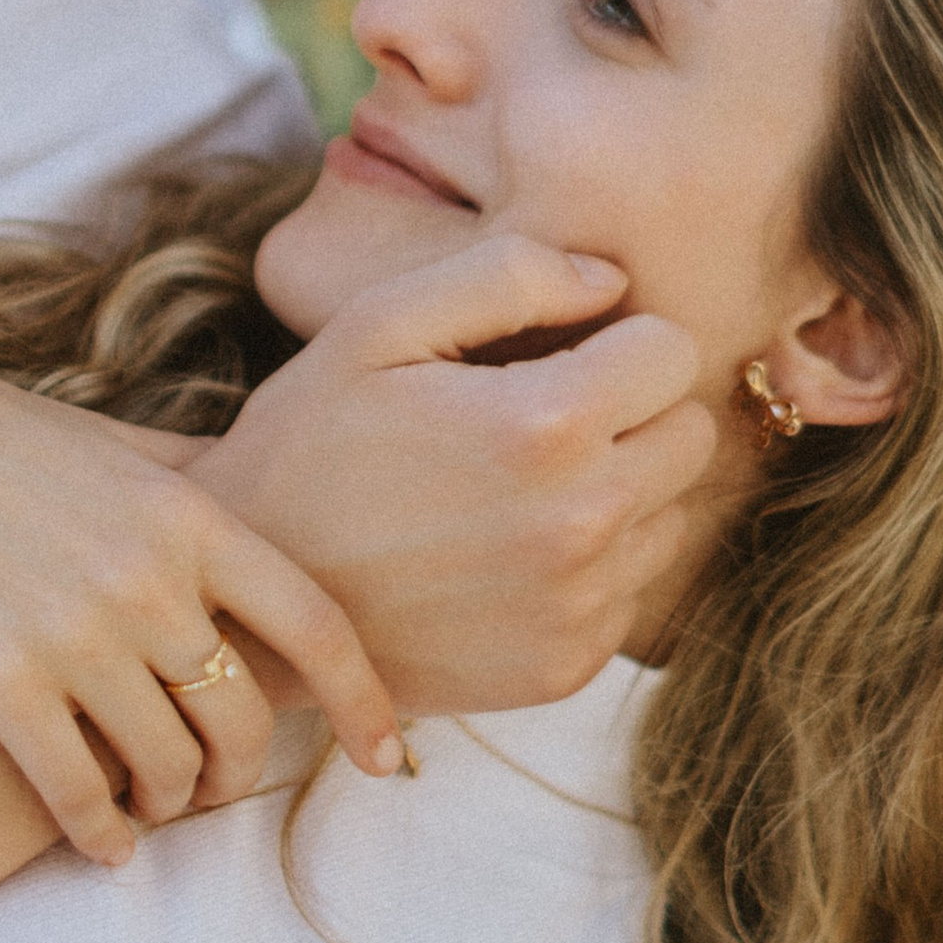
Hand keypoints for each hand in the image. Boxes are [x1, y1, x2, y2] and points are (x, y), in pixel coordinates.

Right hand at [0, 318, 402, 865]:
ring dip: (171, 805)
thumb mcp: (117, 446)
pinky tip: (102, 843)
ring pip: (167, 766)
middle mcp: (146, 576)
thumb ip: (201, 485)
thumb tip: (281, 507)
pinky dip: (101, 834)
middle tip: (218, 787)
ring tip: (155, 807)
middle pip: (244, 715)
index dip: (366, 702)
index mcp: (190, 514)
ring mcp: (71, 632)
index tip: (386, 758)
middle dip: (241, 772)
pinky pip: (77, 793)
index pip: (318, 625)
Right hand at [190, 232, 715, 715]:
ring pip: (670, 515)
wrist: (251, 599)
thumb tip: (614, 280)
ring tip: (515, 488)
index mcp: (546, 426)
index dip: (618, 340)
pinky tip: (502, 552)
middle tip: (539, 416)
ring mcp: (579, 607)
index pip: (674, 353)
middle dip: (633, 413)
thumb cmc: (311, 440)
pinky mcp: (567, 667)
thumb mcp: (379, 323)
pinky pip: (630, 590)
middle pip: (691, 435)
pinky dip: (587, 567)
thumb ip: (508, 274)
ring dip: (617, 492)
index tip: (557, 354)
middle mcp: (582, 525)